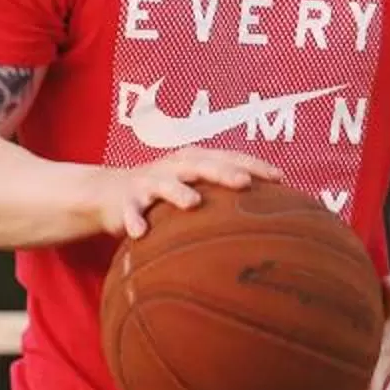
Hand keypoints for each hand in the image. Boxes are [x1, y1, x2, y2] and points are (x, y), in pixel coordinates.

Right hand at [89, 150, 280, 241]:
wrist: (109, 193)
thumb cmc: (164, 190)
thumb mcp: (193, 185)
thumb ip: (223, 193)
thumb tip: (270, 213)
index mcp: (194, 159)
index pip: (228, 156)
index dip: (253, 164)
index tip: (280, 177)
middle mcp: (173, 166)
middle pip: (201, 165)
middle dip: (223, 172)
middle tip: (244, 183)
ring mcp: (148, 182)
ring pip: (164, 184)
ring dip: (178, 191)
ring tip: (193, 203)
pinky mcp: (126, 201)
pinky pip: (130, 211)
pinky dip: (134, 220)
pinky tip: (140, 233)